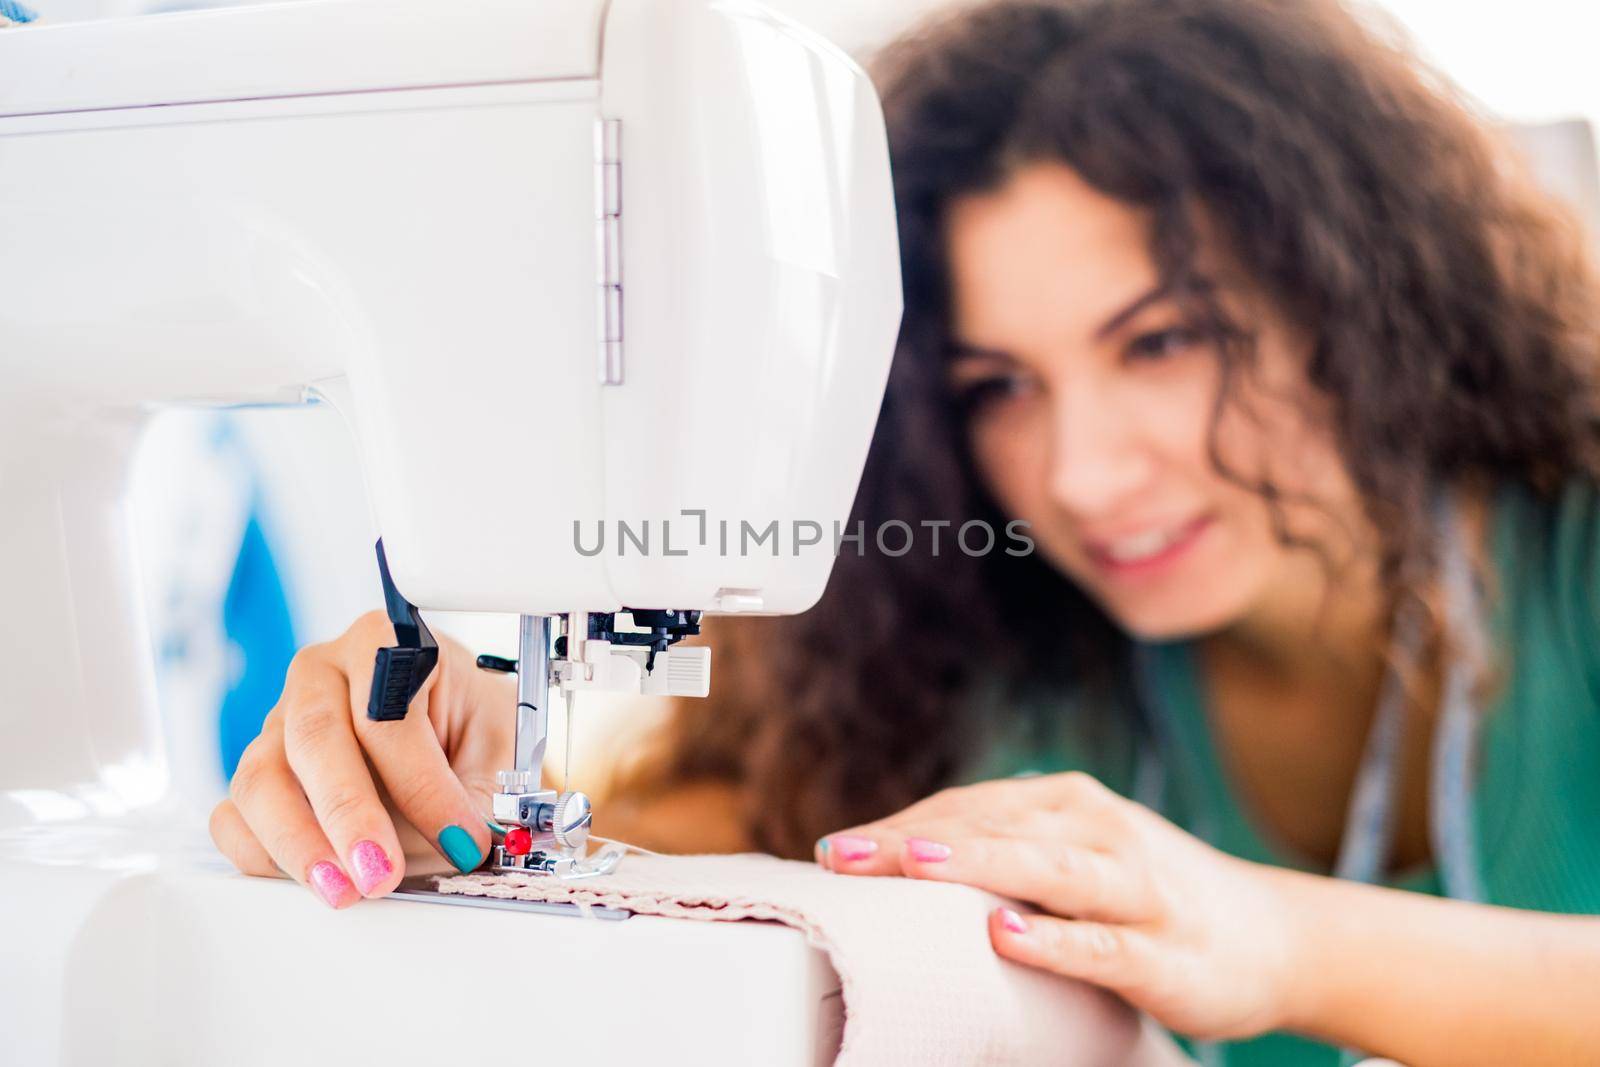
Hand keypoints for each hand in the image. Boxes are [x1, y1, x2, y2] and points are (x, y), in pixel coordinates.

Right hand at [209, 611, 512, 908]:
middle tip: (382, 874)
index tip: (458, 839)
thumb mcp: (496, 750)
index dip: (423, 785)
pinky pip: (233, 815)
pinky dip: (261, 854)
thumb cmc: (471, 731)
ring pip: (261, 778)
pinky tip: (306, 881)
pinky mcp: (256, 774)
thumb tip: (467, 848)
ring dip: (299, 843)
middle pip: (313, 738)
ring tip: (342, 891)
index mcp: (385, 643)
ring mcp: (277, 722)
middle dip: (348, 815)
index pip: (388, 714)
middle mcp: (321, 674)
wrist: (450, 732)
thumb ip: (482, 795)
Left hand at [816, 772, 1301, 1039]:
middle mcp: (1098, 830)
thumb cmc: (1149, 898)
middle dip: (913, 840)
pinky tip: (1005, 935)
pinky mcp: (1163, 950)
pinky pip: (1102, 942)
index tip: (836, 849)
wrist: (1275, 939)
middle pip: (994, 828)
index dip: (899, 826)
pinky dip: (1053, 938)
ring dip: (977, 862)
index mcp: (1067, 806)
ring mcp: (1135, 887)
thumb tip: (903, 864)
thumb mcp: (1074, 861)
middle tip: (843, 855)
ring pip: (1047, 870)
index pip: (968, 807)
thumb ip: (1005, 854)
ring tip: (914, 864)